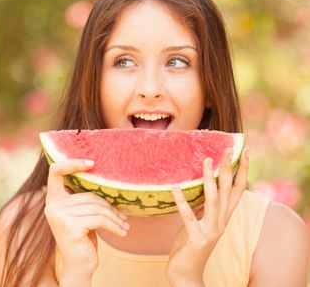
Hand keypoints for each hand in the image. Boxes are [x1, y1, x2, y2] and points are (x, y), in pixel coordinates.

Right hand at [44, 159, 129, 284]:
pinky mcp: (69, 226)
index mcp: (53, 199)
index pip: (55, 171)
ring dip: (114, 217)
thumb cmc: (83, 238)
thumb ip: (84, 198)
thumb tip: (106, 179)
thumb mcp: (82, 214)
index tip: (92, 164)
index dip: (72, 163)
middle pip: (88, 194)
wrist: (79, 266)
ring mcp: (59, 215)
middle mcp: (52, 205)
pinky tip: (122, 232)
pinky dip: (113, 225)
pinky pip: (99, 219)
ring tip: (124, 225)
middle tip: (123, 216)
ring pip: (96, 207)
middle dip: (109, 205)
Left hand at [166, 147, 248, 285]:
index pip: (239, 190)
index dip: (243, 171)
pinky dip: (182, 201)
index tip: (245, 151)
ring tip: (206, 160)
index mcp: (225, 216)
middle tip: (227, 149)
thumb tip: (204, 182)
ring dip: (210, 179)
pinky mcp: (196, 238)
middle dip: (228, 168)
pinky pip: (189, 217)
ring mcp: (211, 230)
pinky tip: (175, 187)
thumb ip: (206, 204)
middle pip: (229, 191)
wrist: (187, 273)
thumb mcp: (203, 220)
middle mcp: (222, 222)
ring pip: (214, 200)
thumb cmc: (193, 242)